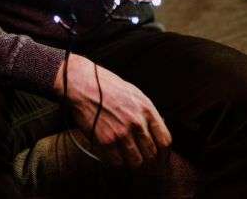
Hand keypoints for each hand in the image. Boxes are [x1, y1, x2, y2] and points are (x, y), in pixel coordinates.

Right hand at [54, 54, 171, 168]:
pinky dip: (115, 161)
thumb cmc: (107, 86)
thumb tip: (156, 130)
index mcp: (146, 109)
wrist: (82, 84)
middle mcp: (136, 122)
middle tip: (141, 158)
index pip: (165, 141)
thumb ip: (146, 112)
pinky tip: (112, 152)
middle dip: (148, 159)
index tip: (159, 156)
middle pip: (152, 154)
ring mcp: (121, 133)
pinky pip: (117, 162)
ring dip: (132, 162)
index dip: (163, 153)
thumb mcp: (133, 93)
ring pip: (136, 162)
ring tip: (126, 156)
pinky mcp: (105, 141)